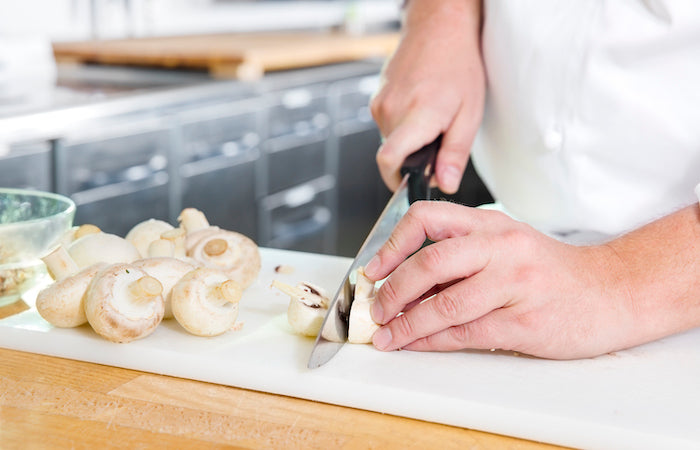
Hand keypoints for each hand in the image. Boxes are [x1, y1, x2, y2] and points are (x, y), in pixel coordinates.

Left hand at [363, 201, 643, 359]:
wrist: (611, 291)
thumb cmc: (551, 271)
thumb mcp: (506, 245)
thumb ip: (461, 256)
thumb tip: (405, 283)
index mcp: (490, 224)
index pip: (426, 218)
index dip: (392, 244)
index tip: (374, 269)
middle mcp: (501, 248)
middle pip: (431, 262)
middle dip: (393, 290)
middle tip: (376, 308)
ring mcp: (515, 284)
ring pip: (445, 304)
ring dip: (408, 324)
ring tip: (388, 335)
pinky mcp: (525, 321)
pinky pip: (466, 333)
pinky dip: (433, 341)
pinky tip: (417, 344)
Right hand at [370, 0, 484, 193]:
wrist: (439, 28)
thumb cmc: (458, 65)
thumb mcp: (469, 114)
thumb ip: (454, 154)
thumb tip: (445, 184)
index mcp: (417, 115)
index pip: (389, 160)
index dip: (396, 181)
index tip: (409, 185)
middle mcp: (392, 110)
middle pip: (393, 154)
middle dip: (412, 158)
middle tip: (437, 141)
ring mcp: (381, 102)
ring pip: (390, 140)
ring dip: (409, 140)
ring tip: (432, 117)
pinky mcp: (376, 97)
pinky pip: (388, 124)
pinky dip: (403, 125)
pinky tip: (421, 106)